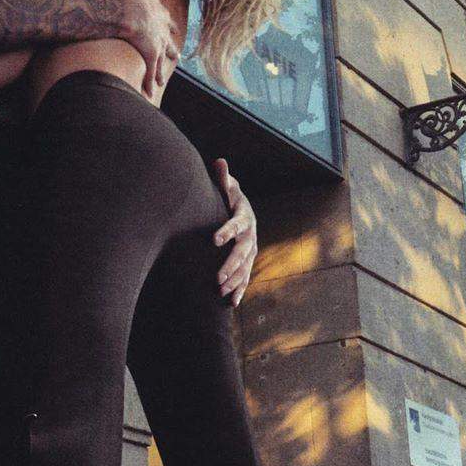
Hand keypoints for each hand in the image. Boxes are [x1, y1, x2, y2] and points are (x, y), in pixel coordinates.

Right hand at [116, 0, 180, 100]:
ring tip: (159, 79)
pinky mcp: (148, 54)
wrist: (127, 8)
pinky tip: (146, 92)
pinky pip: (147, 71)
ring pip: (159, 59)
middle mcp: (159, 29)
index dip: (167, 24)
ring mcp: (155, 43)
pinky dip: (146, 81)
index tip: (171, 28)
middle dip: (170, 48)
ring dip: (159, 70)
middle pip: (167, 41)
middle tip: (176, 55)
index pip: (164, 19)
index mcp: (157, 11)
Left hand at [211, 158, 256, 306]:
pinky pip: (245, 278)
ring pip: (245, 268)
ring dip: (234, 281)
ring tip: (220, 292)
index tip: (214, 239)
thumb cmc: (229, 199)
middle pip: (242, 252)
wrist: (243, 213)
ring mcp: (251, 250)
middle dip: (230, 266)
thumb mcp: (228, 188)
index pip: (236, 224)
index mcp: (244, 217)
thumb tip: (219, 161)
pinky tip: (231, 303)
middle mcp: (251, 235)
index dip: (227, 231)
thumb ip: (223, 179)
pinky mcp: (248, 262)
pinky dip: (239, 290)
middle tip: (217, 278)